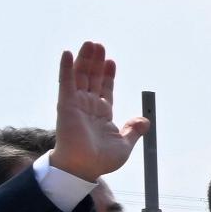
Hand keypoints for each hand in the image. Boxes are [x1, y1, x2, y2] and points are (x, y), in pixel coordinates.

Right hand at [48, 42, 145, 180]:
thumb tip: (145, 121)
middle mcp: (88, 106)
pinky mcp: (66, 105)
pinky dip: (66, 68)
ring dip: (84, 59)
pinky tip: (67, 54)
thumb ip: (133, 131)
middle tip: (99, 45)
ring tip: (90, 44)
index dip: (108, 74)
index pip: (105, 88)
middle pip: (92, 78)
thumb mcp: (124, 144)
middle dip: (96, 62)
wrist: (83, 168)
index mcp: (102, 113)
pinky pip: (65, 83)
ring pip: (80, 76)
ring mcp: (77, 104)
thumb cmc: (100, 160)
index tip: (111, 61)